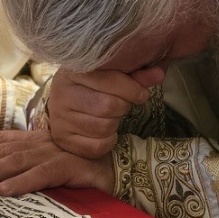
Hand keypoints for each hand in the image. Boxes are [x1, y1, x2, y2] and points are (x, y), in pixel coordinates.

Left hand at [0, 129, 114, 195]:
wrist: (118, 169)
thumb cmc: (80, 170)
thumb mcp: (47, 167)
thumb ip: (25, 168)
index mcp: (33, 141)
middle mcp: (40, 143)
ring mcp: (55, 152)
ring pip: (14, 161)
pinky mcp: (69, 166)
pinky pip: (41, 174)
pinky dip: (21, 182)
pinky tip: (4, 192)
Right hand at [43, 67, 163, 159]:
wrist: (66, 103)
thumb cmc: (94, 86)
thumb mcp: (113, 75)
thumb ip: (136, 76)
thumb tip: (159, 75)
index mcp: (73, 70)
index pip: (108, 80)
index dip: (132, 89)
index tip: (141, 94)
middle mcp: (60, 93)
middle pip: (107, 106)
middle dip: (123, 107)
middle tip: (122, 105)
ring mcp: (59, 118)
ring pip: (103, 127)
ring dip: (115, 124)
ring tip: (111, 116)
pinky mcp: (62, 140)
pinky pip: (96, 147)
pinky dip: (108, 141)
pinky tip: (105, 131)